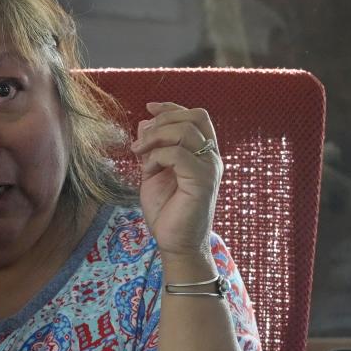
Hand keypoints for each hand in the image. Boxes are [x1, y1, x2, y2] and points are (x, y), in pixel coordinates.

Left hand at [130, 102, 222, 261]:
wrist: (173, 242)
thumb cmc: (166, 209)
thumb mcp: (153, 170)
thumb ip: (152, 147)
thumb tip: (146, 121)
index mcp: (202, 153)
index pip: (196, 116)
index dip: (172, 107)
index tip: (149, 108)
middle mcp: (211, 157)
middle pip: (193, 118)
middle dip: (162, 121)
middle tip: (141, 140)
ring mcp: (210, 169)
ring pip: (185, 132)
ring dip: (156, 138)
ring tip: (140, 154)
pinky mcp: (203, 182)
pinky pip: (179, 155)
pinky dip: (157, 158)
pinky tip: (149, 172)